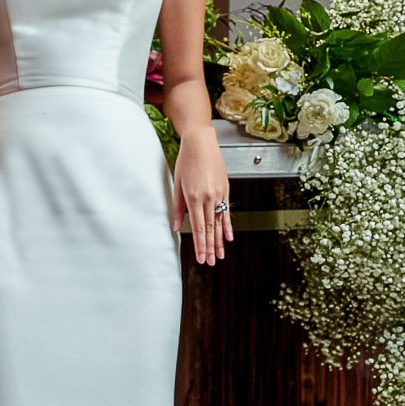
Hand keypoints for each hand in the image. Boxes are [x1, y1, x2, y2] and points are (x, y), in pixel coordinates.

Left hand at [171, 129, 232, 265]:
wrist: (201, 143)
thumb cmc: (187, 161)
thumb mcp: (177, 184)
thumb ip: (177, 208)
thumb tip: (176, 227)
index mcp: (194, 198)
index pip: (197, 228)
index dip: (199, 245)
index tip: (200, 258)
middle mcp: (208, 198)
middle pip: (209, 229)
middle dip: (209, 248)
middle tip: (210, 263)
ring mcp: (218, 195)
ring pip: (219, 223)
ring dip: (219, 241)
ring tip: (219, 256)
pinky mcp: (225, 191)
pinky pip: (226, 212)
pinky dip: (227, 226)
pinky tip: (228, 237)